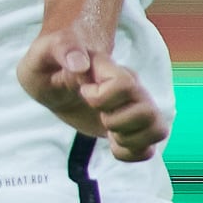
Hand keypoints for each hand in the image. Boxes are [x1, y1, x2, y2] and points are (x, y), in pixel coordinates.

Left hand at [19, 28, 169, 159]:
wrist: (53, 79)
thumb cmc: (49, 63)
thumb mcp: (44, 52)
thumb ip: (63, 49)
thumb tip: (80, 65)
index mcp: (112, 70)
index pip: (126, 85)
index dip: (102, 97)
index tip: (83, 93)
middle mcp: (133, 89)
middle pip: (148, 112)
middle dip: (116, 123)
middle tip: (99, 116)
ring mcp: (136, 109)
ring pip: (158, 131)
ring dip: (129, 140)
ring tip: (109, 131)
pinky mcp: (133, 128)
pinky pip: (149, 150)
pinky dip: (130, 154)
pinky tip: (112, 144)